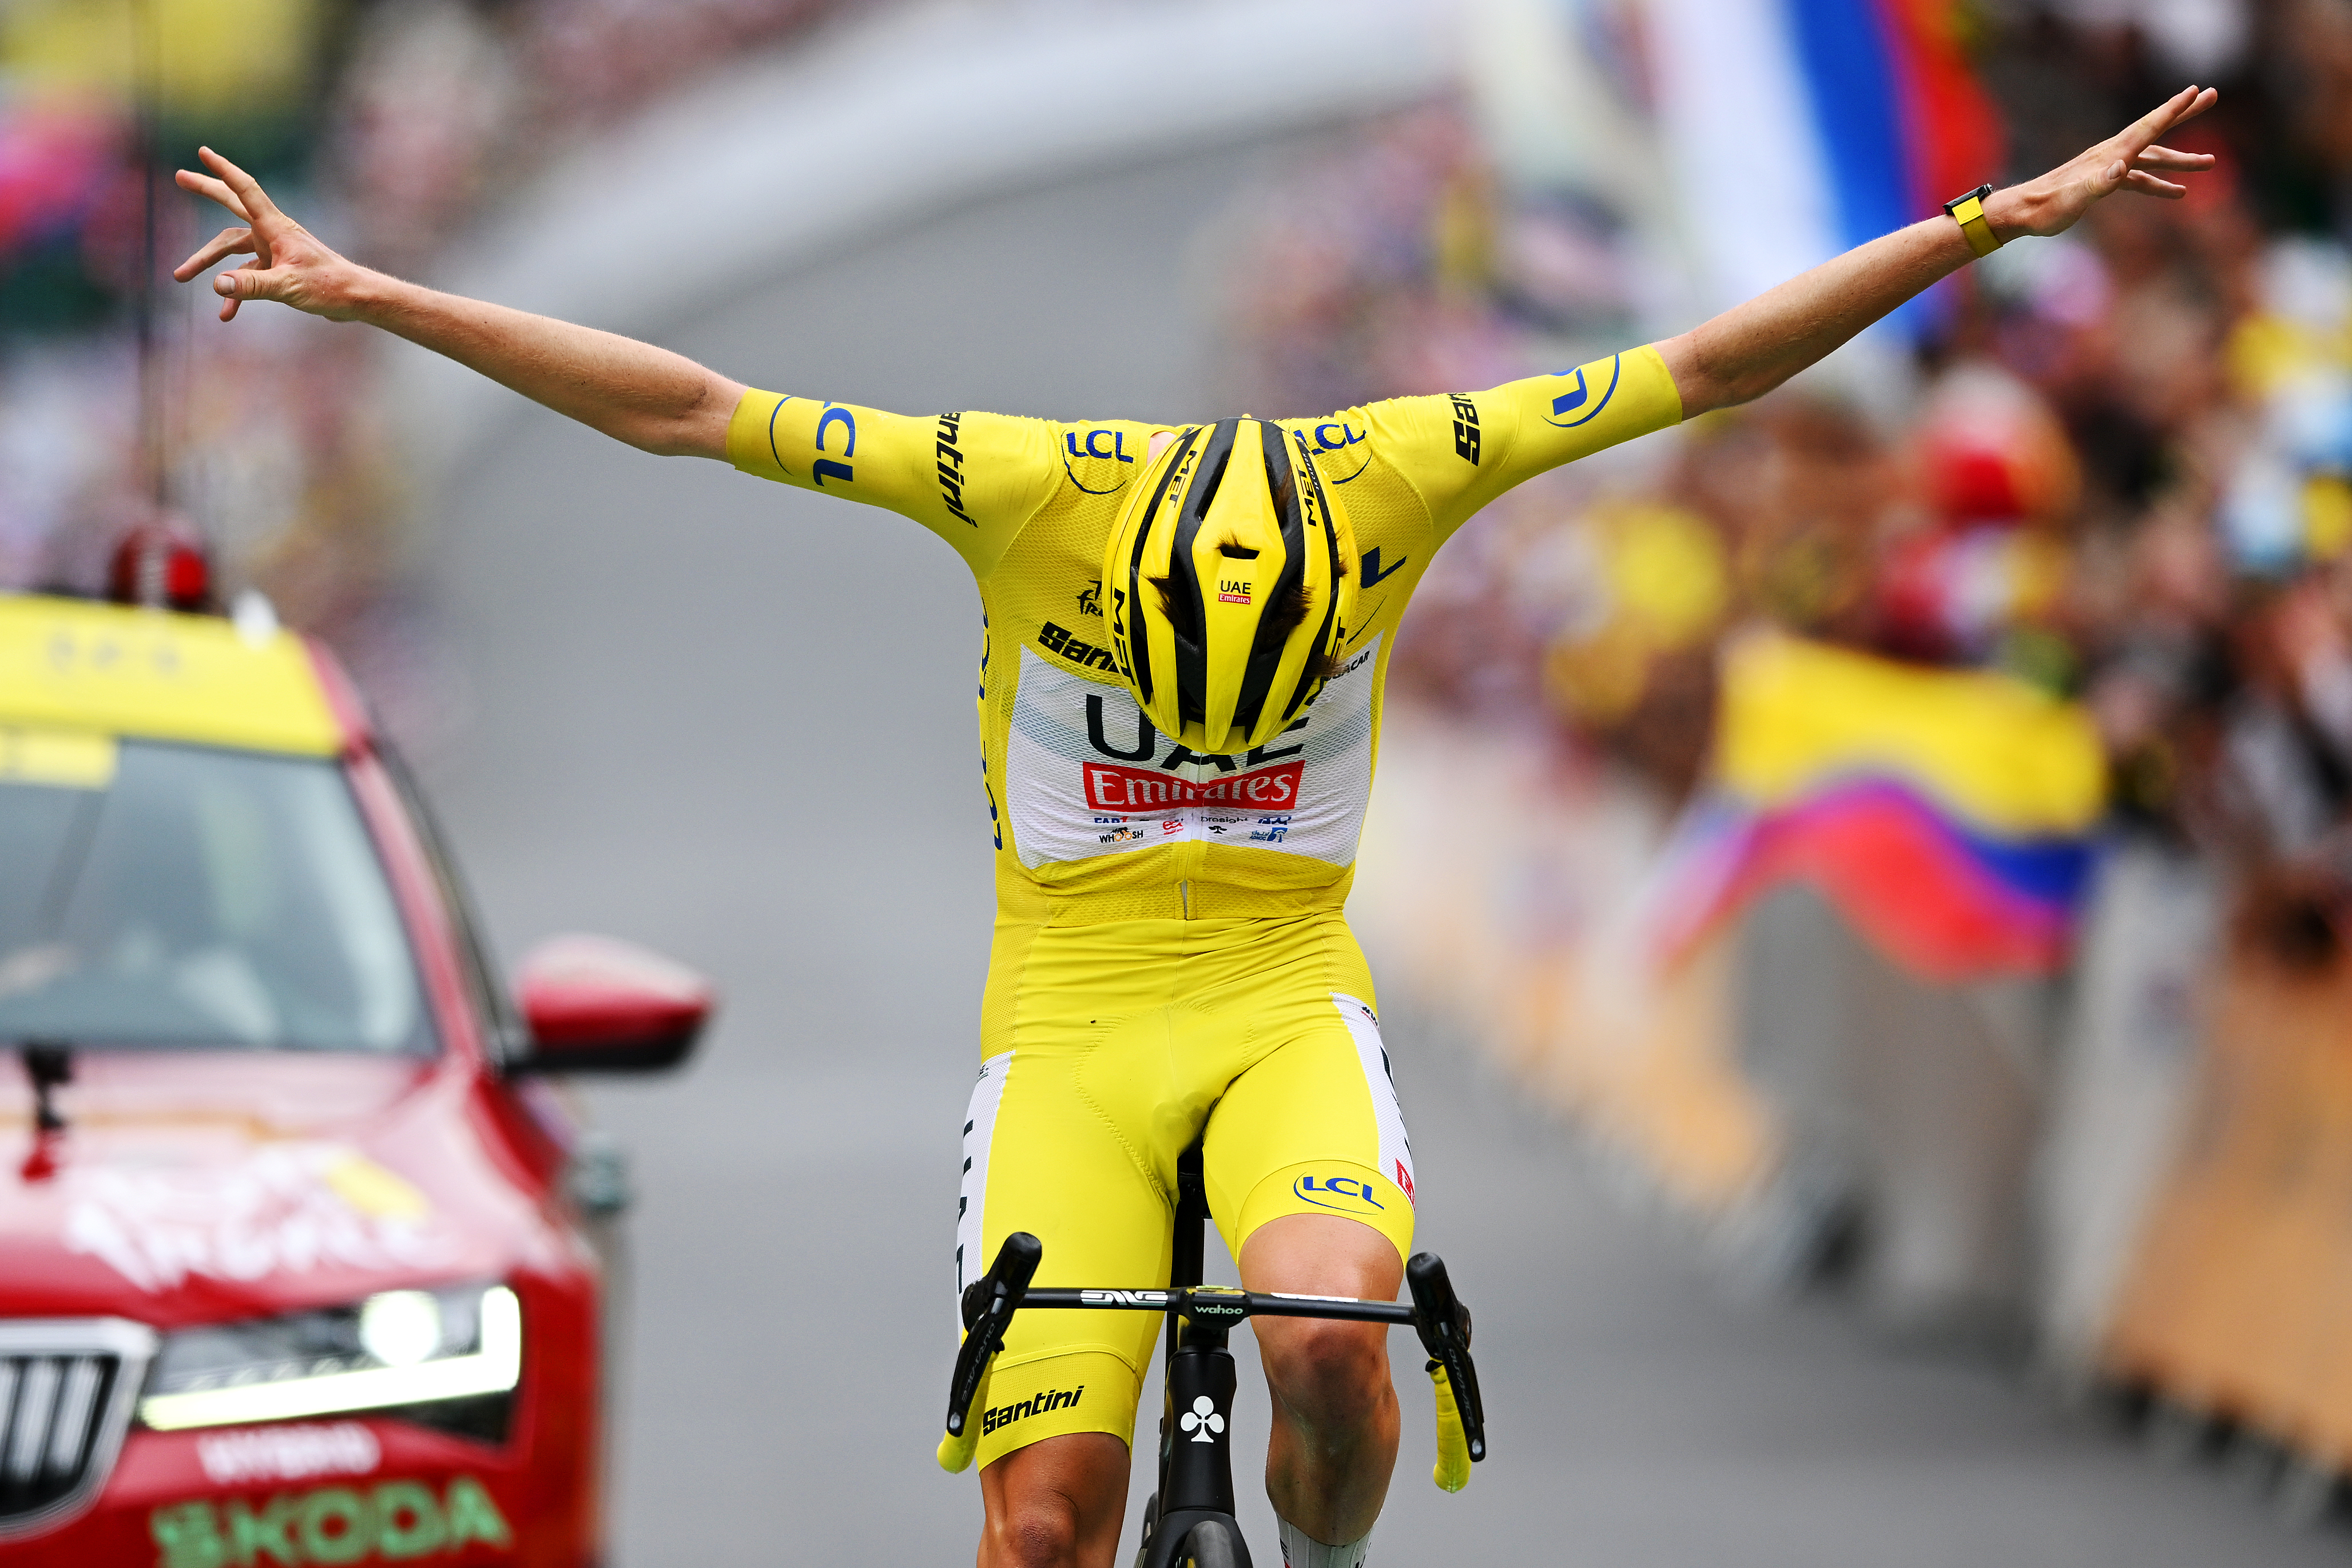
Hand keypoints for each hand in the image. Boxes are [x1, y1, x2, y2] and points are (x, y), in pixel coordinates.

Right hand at [172, 147, 363, 322]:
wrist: (356, 300)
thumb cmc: (329, 287)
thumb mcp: (287, 287)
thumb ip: (251, 286)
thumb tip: (216, 284)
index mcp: (276, 227)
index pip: (245, 190)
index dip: (223, 170)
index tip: (203, 152)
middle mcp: (273, 232)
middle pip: (233, 205)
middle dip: (207, 191)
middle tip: (179, 176)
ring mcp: (275, 249)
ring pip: (233, 248)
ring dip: (209, 261)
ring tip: (181, 275)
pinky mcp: (279, 268)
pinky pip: (249, 276)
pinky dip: (237, 293)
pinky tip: (226, 314)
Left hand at [1989, 86, 2218, 241]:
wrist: (2022, 213)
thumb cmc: (2046, 208)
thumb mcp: (2073, 199)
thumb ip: (2098, 184)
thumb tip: (2122, 168)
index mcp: (2110, 155)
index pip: (2148, 127)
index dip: (2173, 110)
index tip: (2197, 91)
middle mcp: (2112, 155)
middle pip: (2155, 130)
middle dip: (2184, 114)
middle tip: (2213, 96)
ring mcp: (2108, 167)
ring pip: (2152, 157)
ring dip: (2180, 160)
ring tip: (2210, 162)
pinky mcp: (2103, 182)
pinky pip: (2138, 179)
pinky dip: (2158, 183)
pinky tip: (2177, 193)